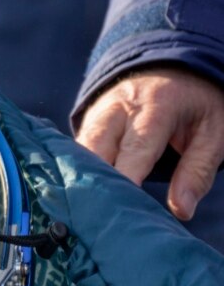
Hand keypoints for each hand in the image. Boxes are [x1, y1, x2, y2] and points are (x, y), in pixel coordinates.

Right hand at [76, 67, 223, 219]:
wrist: (173, 66)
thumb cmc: (197, 103)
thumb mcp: (214, 131)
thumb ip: (197, 170)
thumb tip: (181, 211)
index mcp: (155, 107)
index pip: (135, 149)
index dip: (124, 180)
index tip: (117, 210)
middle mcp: (118, 107)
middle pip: (96, 149)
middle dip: (92, 183)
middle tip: (91, 219)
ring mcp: (98, 113)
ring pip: (78, 150)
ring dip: (78, 180)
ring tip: (78, 214)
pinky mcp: (87, 123)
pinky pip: (75, 150)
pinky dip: (74, 173)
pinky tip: (74, 198)